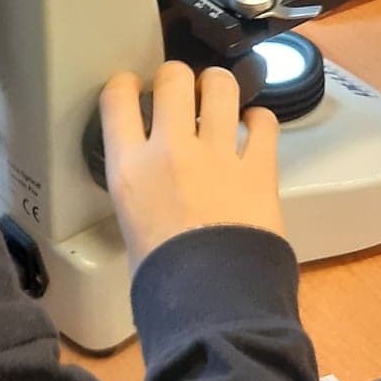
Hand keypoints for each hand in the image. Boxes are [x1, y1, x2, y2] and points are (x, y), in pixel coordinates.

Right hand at [99, 62, 284, 269]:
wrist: (211, 302)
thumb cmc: (163, 277)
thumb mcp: (130, 224)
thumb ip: (140, 189)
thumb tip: (154, 182)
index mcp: (129, 168)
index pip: (116, 98)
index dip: (125, 83)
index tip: (132, 86)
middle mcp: (170, 149)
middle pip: (172, 77)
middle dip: (177, 77)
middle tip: (183, 92)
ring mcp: (218, 154)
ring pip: (220, 85)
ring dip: (219, 85)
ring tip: (220, 97)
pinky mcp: (259, 167)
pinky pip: (264, 122)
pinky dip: (259, 120)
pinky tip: (254, 128)